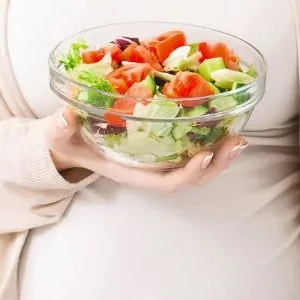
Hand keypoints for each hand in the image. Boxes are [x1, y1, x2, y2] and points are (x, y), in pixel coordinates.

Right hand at [46, 107, 246, 191]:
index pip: (165, 182)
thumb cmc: (63, 140)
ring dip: (221, 152)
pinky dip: (209, 137)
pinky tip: (225, 122)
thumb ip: (60, 128)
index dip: (188, 173)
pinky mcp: (160, 143)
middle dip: (217, 163)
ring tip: (241, 136)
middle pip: (190, 176)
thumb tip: (64, 117)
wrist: (62, 141)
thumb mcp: (58, 135)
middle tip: (238, 141)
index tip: (206, 156)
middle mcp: (147, 168)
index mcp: (129, 172)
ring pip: (195, 163)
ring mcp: (156, 158)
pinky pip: (189, 146)